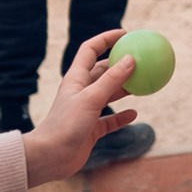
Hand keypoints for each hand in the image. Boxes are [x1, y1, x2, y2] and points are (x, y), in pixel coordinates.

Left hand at [21, 31, 139, 186]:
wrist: (50, 157)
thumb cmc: (65, 125)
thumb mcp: (91, 99)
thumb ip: (111, 80)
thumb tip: (131, 59)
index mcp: (76, 79)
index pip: (90, 50)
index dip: (106, 39)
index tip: (125, 34)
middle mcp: (81, 92)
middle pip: (102, 71)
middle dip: (119, 64)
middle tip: (140, 59)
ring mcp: (86, 111)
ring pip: (109, 94)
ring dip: (124, 89)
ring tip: (142, 84)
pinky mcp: (90, 129)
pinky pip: (110, 120)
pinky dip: (122, 117)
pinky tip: (135, 114)